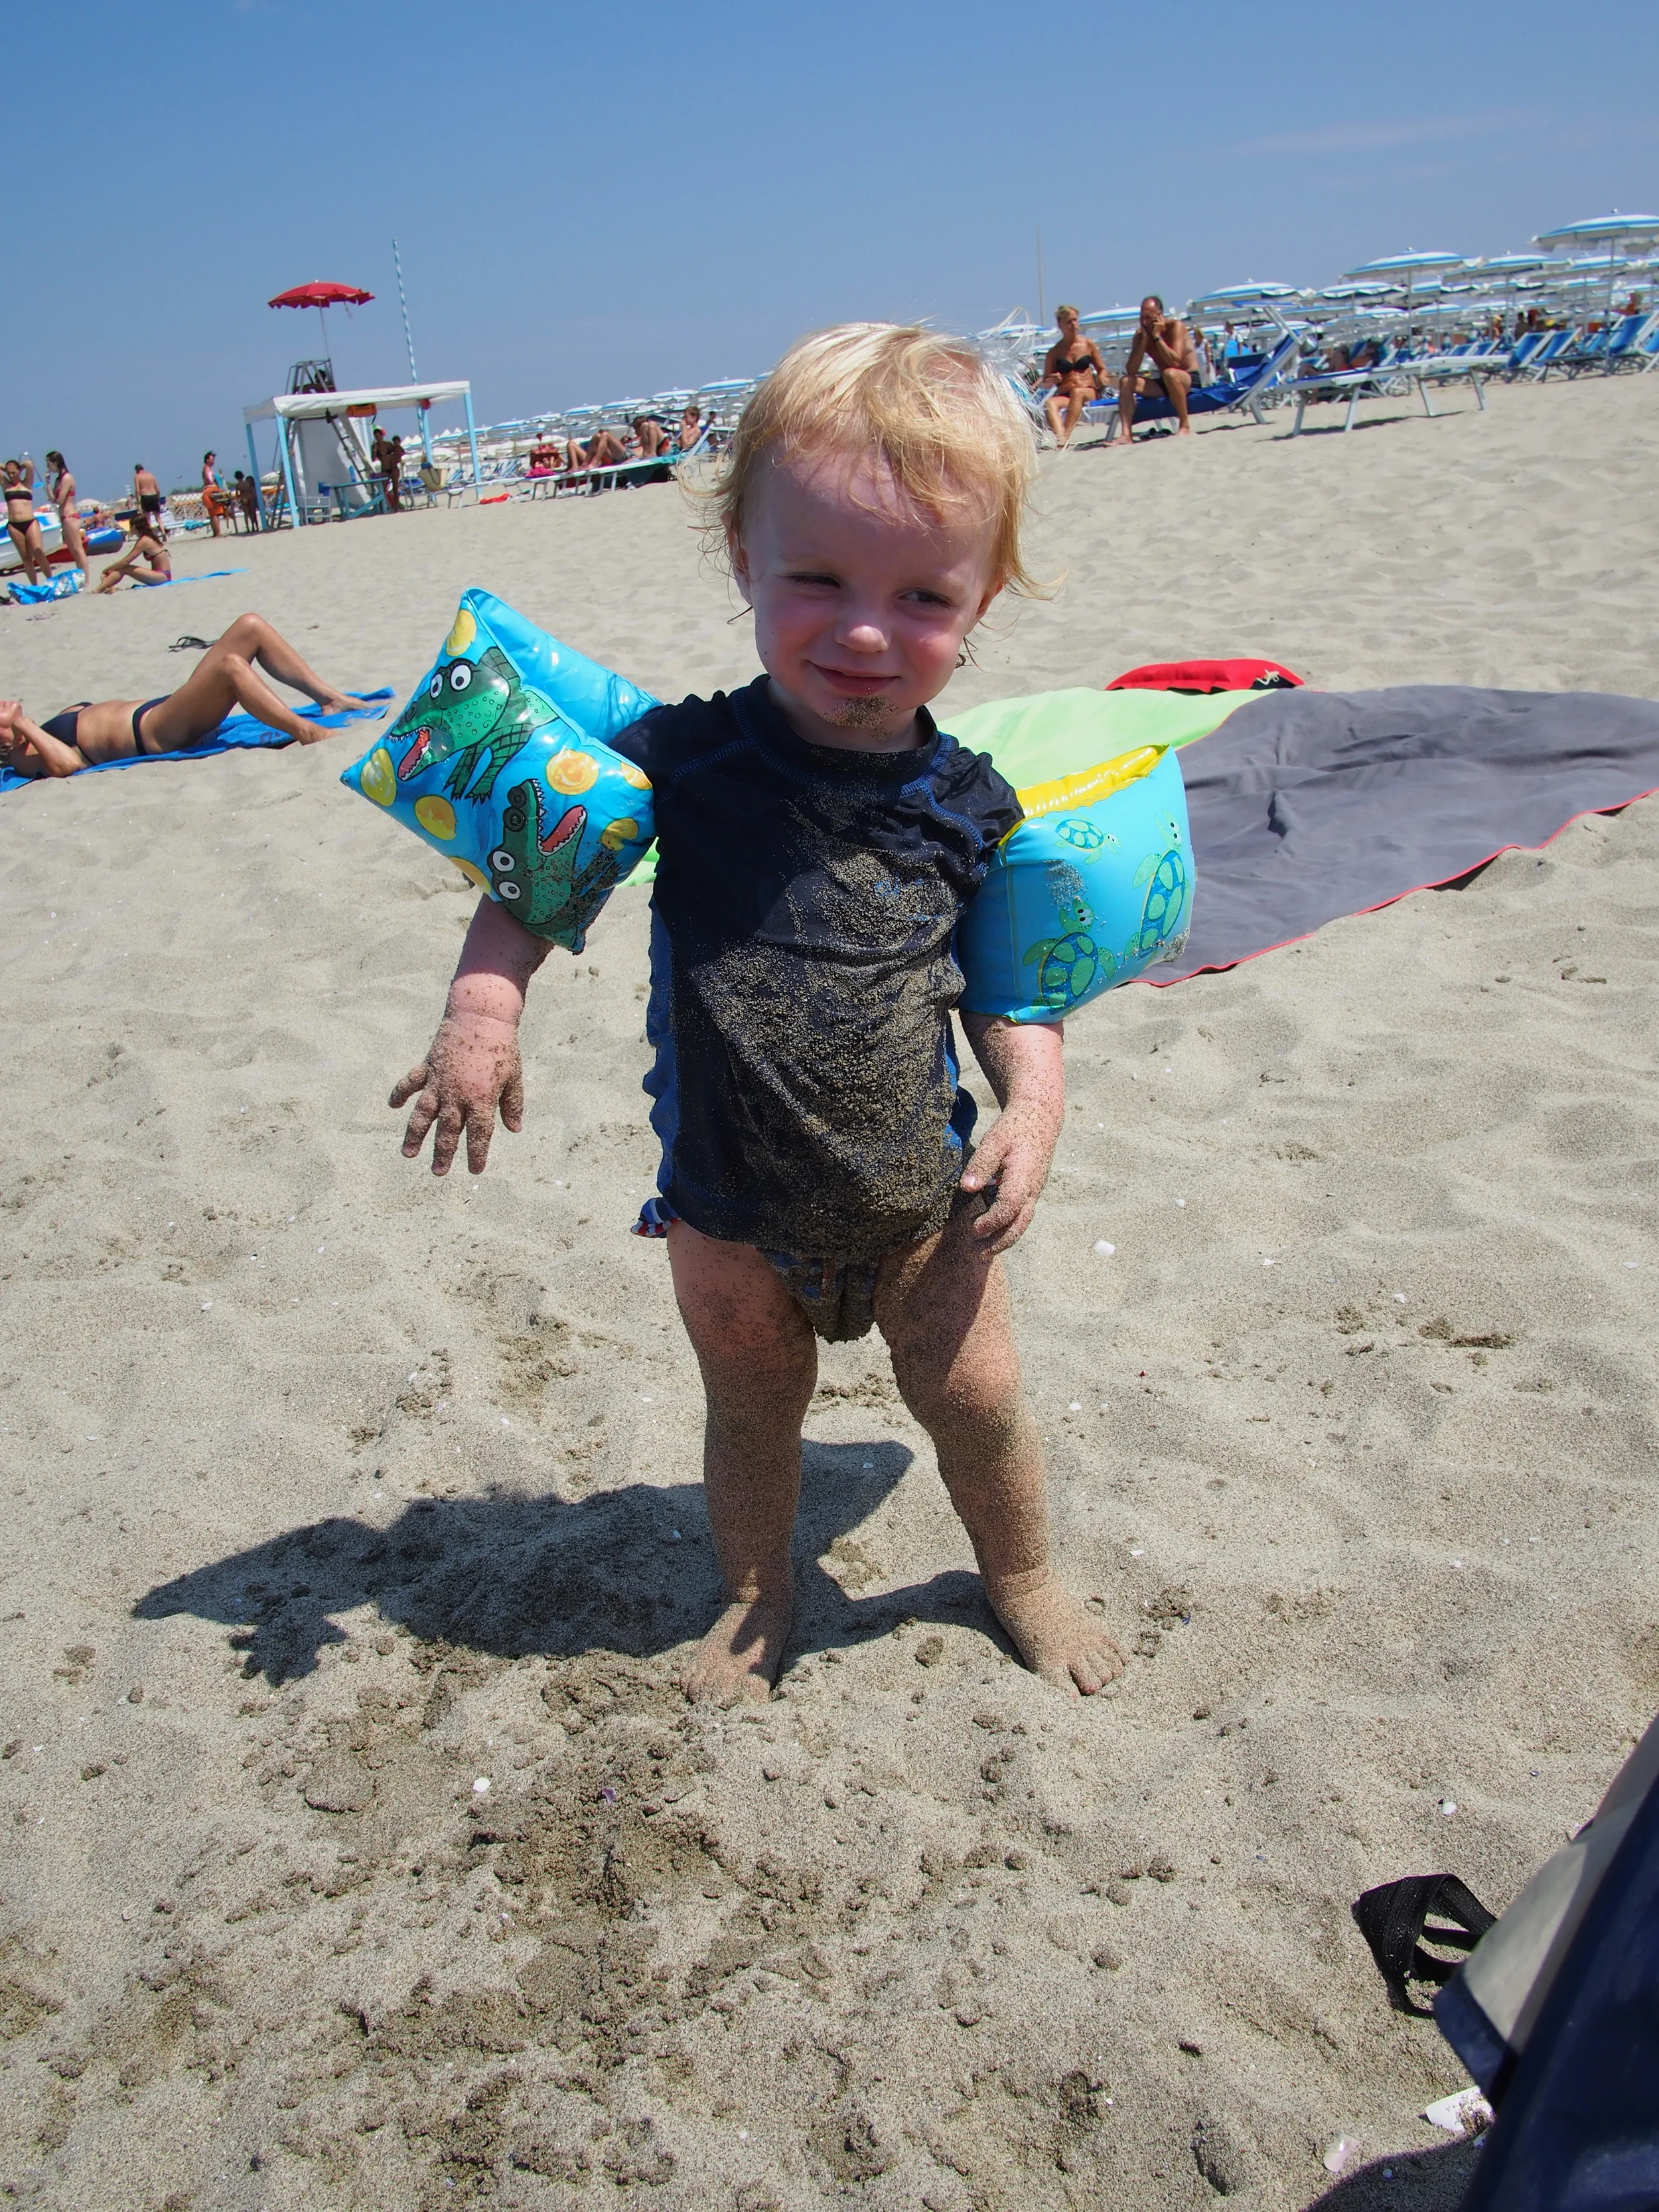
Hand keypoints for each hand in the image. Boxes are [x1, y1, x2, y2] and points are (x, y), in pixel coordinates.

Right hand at [391, 1008, 524, 1175]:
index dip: (477, 1154)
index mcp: (481, 1099)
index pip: (479, 1134)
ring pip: (423, 1114)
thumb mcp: (514, 1078)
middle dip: (442, 1154)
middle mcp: (457, 1095)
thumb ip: (512, 1105)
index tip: (475, 1170)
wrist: (481, 1016)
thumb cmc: (503, 1048)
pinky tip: (392, 1105)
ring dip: (414, 1135)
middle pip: (448, 1131)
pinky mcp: (428, 1066)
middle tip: (438, 1173)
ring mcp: (439, 1082)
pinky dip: (400, 1093)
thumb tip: (514, 1129)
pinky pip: (410, 1083)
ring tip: (408, 1154)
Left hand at [959, 1097, 1058, 1255]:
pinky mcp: (1031, 1190)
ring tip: (982, 1249)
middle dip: (1001, 1242)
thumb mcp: (995, 1140)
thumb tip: (967, 1189)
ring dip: (1004, 1237)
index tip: (973, 1229)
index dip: (992, 1221)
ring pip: (1022, 1221)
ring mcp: (1034, 1191)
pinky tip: (989, 1228)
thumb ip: (981, 1164)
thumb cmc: (1015, 1128)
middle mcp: (1032, 1189)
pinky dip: (1007, 1225)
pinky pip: (1021, 1213)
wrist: (1040, 1118)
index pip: (1010, 1206)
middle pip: (1020, 1223)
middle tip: (979, 1254)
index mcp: (1024, 1177)